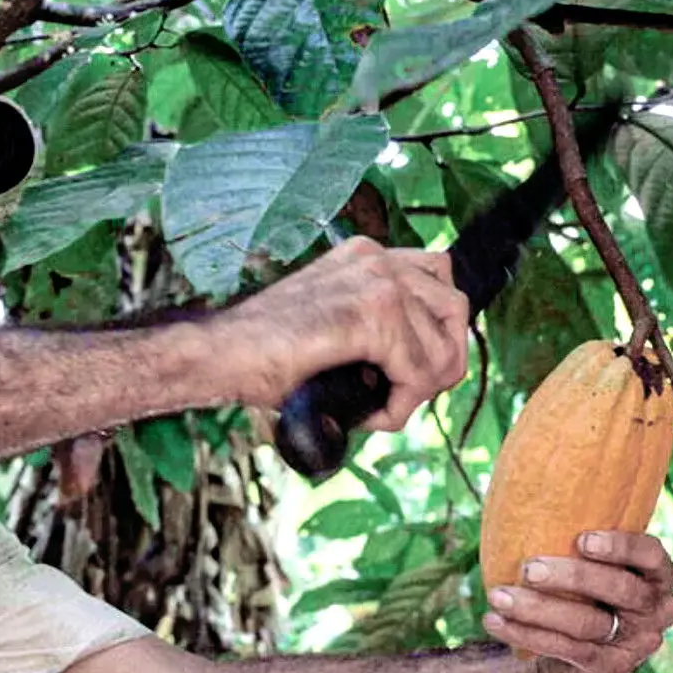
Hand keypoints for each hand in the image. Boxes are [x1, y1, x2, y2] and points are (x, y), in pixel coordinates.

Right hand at [215, 237, 469, 431]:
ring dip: (420, 391)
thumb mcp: (333, 329)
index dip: (435, 337)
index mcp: (366, 255)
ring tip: (382, 410)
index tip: (407, 375)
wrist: (218, 355)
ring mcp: (376, 282)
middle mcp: (376, 259)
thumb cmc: (263, 354)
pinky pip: (418, 372)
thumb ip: (375, 333)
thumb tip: (424, 368)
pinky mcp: (371, 315)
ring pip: (443, 346)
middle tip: (405, 396)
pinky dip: (401, 405)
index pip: (441, 283)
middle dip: (441, 363)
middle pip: (454, 309)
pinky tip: (372, 417)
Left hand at [480, 530, 672, 672]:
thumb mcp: (591, 559)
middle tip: (528, 568)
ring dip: (538, 609)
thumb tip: (529, 473)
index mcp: (658, 573)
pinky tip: (494, 621)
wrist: (586, 652)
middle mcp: (659, 607)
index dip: (620, 547)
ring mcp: (639, 642)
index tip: (582, 539)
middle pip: (620, 590)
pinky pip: (568, 650)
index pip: (651, 555)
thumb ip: (577, 530)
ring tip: (498, 595)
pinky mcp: (612, 667)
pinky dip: (527, 634)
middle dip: (572, 577)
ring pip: (589, 623)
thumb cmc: (584, 587)